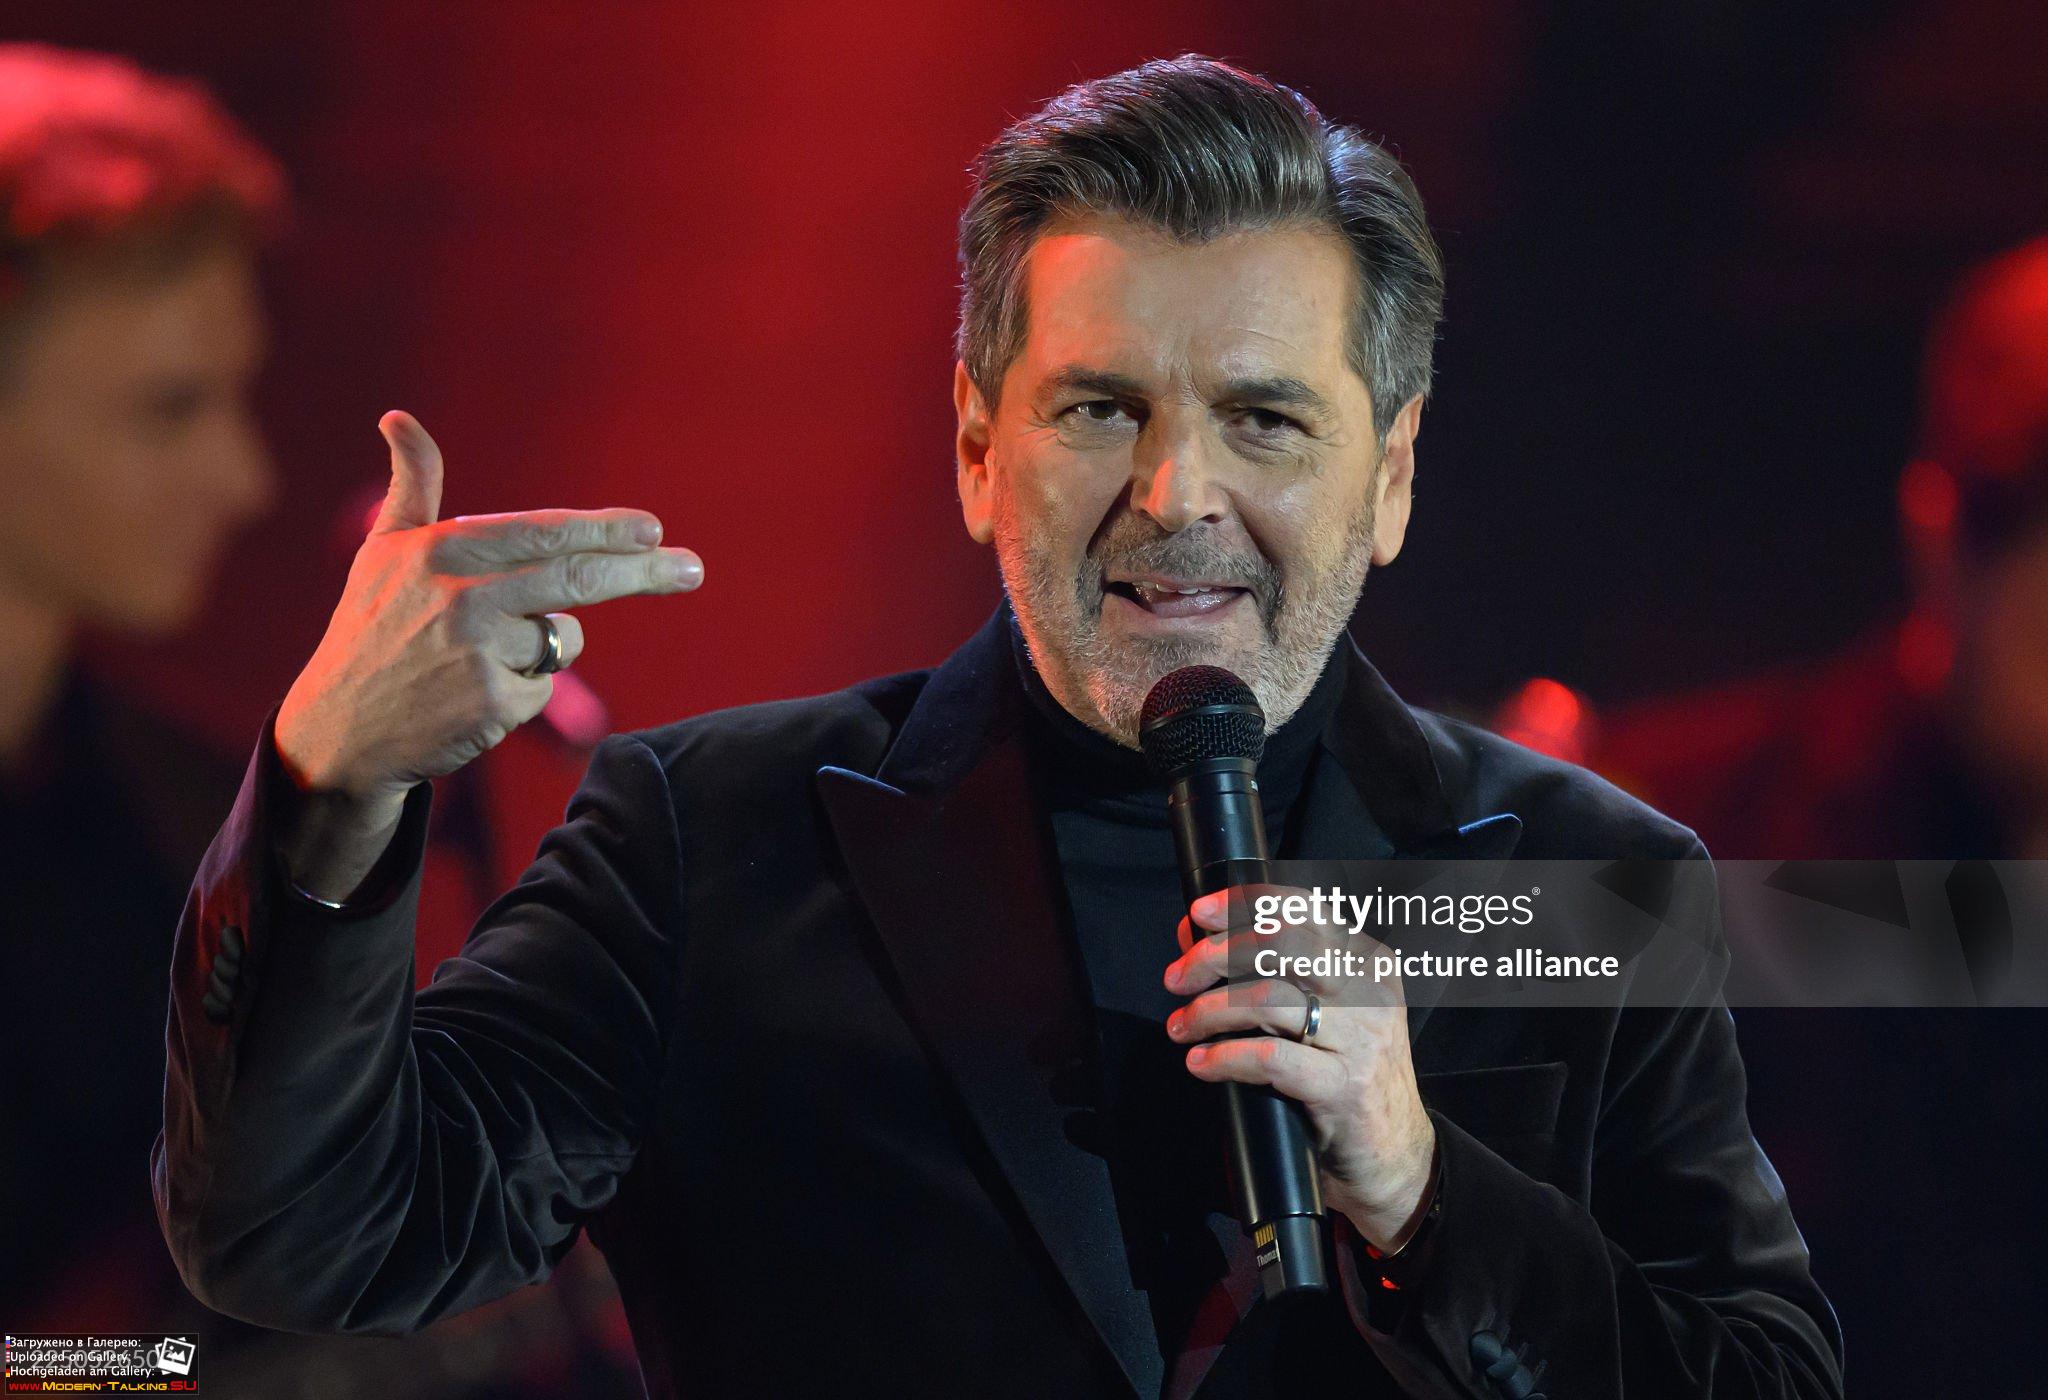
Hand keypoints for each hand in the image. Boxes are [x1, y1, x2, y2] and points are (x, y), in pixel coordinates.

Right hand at [276, 411, 702, 809]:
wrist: (340, 732)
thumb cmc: (372, 630)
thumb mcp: (383, 551)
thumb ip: (412, 485)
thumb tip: (397, 417)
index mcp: (442, 552)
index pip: (542, 533)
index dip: (602, 530)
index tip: (651, 529)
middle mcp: (461, 597)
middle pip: (575, 579)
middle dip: (643, 572)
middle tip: (693, 568)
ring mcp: (478, 653)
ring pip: (563, 638)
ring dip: (544, 646)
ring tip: (480, 657)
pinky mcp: (493, 704)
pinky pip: (546, 688)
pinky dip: (525, 690)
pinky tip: (475, 696)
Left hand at [1162, 885, 1436, 1251]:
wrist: (1395, 1155)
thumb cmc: (1345, 1075)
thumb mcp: (1319, 1013)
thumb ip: (1268, 971)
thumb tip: (1197, 932)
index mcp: (1365, 961)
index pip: (1301, 909)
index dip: (1243, 904)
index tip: (1198, 915)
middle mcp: (1369, 991)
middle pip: (1280, 945)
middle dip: (1216, 956)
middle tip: (1178, 979)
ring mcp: (1362, 1039)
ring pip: (1269, 1000)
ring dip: (1210, 1011)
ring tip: (1182, 1027)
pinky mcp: (1345, 1087)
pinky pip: (1271, 1059)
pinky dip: (1225, 1058)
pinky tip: (1202, 1064)